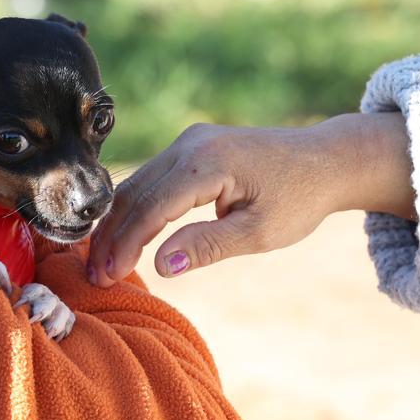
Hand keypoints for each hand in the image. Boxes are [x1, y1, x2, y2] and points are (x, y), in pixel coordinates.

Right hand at [88, 114, 413, 285]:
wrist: (325, 161)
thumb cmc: (299, 198)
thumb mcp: (259, 233)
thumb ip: (207, 246)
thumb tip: (161, 266)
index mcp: (207, 162)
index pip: (152, 207)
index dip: (126, 245)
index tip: (108, 277)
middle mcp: (190, 143)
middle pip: (135, 194)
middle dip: (111, 237)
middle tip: (94, 278)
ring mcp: (188, 141)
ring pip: (136, 185)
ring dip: (117, 224)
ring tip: (102, 263)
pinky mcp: (190, 148)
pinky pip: (151, 179)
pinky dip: (133, 209)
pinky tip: (121, 237)